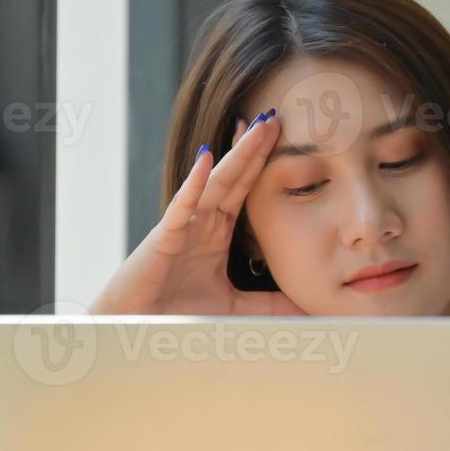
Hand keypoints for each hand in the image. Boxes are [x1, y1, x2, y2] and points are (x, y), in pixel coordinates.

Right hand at [89, 113, 305, 316]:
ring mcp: (182, 227)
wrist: (139, 333)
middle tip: (274, 116)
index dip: (262, 165)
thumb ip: (272, 305)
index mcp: (216, 234)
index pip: (244, 191)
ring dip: (234, 155)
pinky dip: (195, 184)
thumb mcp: (238, 310)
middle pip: (233, 178)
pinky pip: (182, 207)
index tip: (283, 138)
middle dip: (253, 148)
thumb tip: (310, 304)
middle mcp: (201, 223)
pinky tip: (208, 160)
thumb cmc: (179, 317)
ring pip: (213, 184)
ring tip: (254, 126)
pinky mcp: (163, 238)